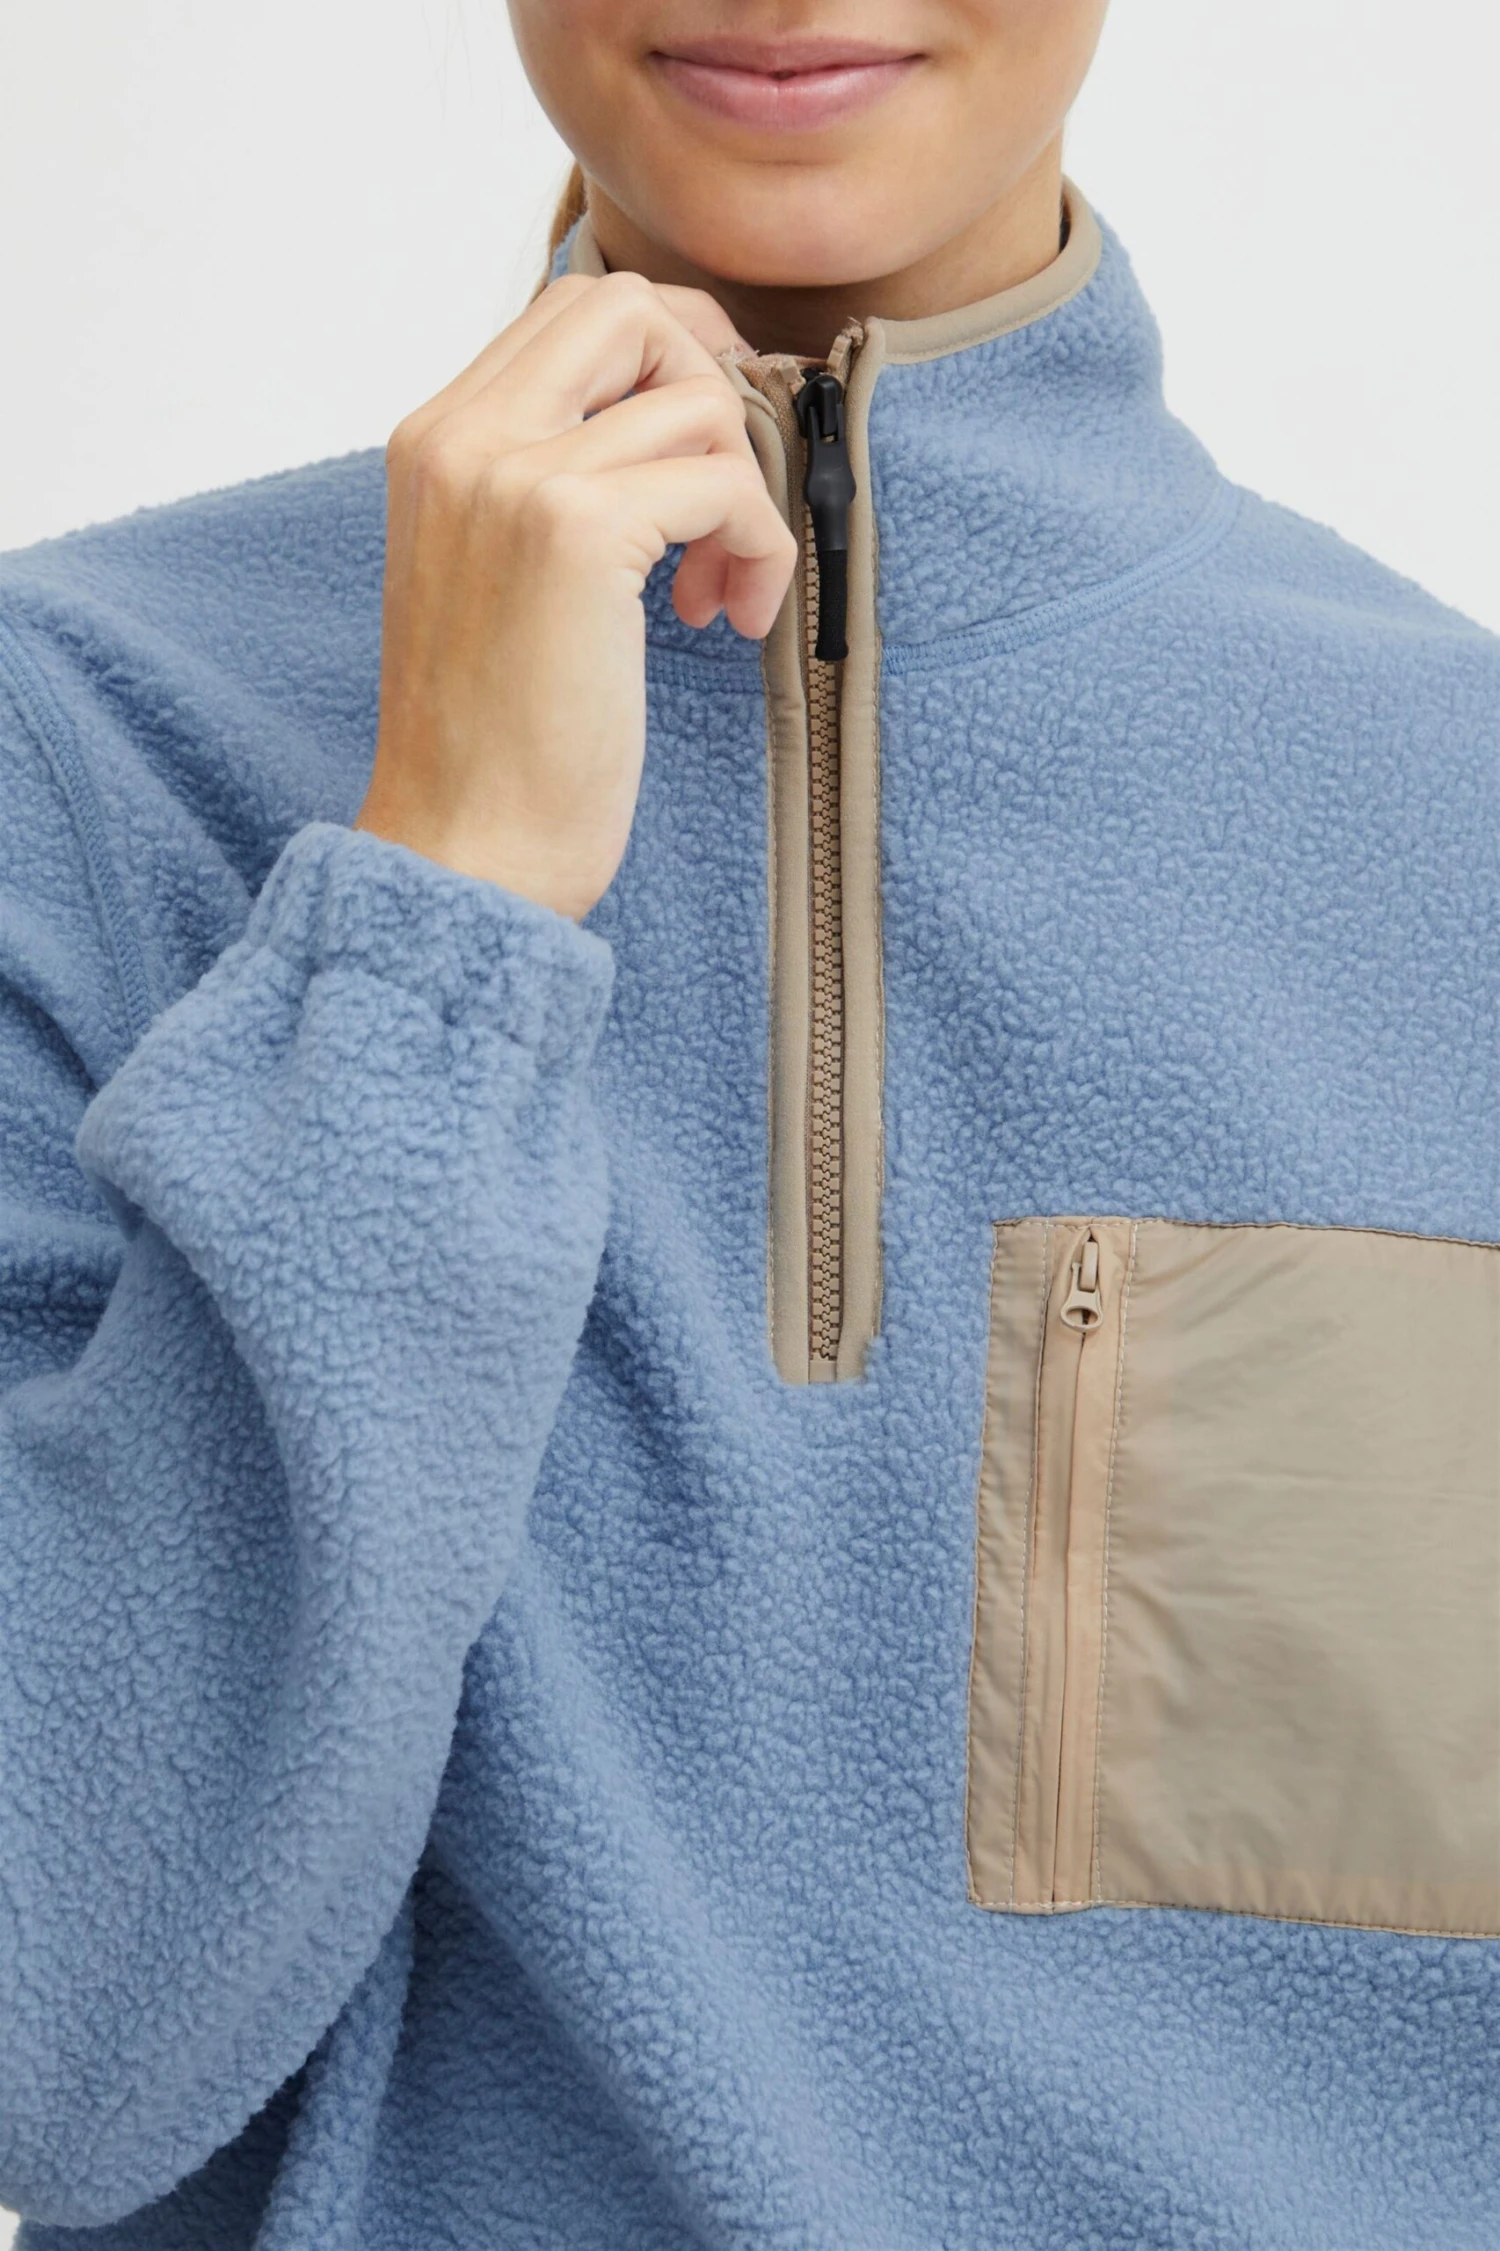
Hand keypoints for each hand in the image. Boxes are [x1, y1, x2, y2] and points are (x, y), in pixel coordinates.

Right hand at [354, 272, 796, 918]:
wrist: (462, 848)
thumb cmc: (495, 743)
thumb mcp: (498, 580)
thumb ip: (548, 486)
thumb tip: (662, 422)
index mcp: (434, 442)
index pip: (568, 310)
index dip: (669, 352)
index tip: (708, 440)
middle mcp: (462, 437)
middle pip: (626, 308)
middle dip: (713, 383)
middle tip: (730, 492)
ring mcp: (513, 476)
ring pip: (696, 400)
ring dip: (745, 496)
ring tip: (719, 593)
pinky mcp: (574, 531)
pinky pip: (723, 482)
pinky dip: (759, 548)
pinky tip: (728, 622)